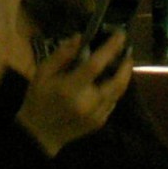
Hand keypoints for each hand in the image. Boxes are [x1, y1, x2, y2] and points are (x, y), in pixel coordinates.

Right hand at [15, 33, 132, 156]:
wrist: (40, 134)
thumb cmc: (39, 99)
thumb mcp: (43, 73)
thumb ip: (61, 54)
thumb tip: (79, 38)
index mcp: (71, 89)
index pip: (96, 65)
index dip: (110, 49)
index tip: (120, 35)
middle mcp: (88, 103)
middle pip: (116, 82)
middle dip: (126, 65)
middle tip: (128, 50)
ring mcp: (96, 115)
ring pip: (118, 93)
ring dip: (124, 76)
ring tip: (124, 62)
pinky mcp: (99, 122)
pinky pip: (113, 102)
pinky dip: (115, 89)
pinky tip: (112, 80)